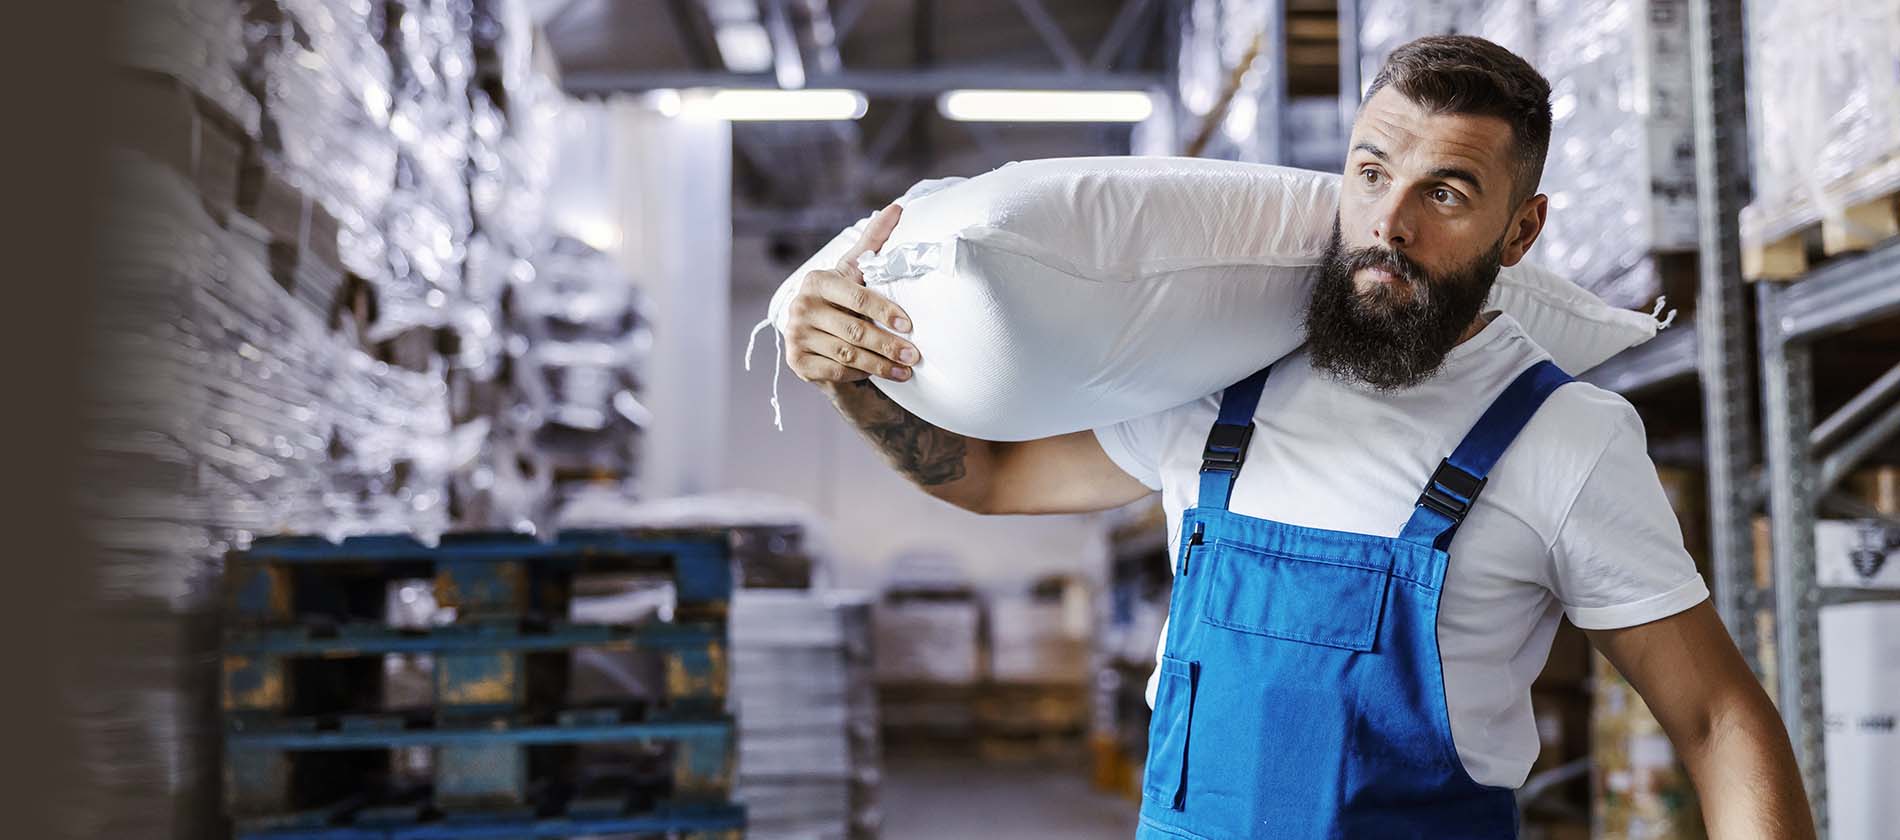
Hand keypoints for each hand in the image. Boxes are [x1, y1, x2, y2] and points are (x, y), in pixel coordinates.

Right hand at [784, 204, 920, 384]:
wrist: (821, 340)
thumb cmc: (845, 300)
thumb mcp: (857, 272)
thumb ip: (874, 241)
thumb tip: (898, 208)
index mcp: (816, 280)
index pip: (857, 296)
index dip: (884, 310)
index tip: (909, 324)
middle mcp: (800, 307)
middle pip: (854, 329)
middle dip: (888, 344)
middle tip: (914, 355)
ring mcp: (795, 336)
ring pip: (847, 354)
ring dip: (880, 365)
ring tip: (906, 370)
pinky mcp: (796, 363)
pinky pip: (835, 372)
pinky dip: (860, 376)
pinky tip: (882, 377)